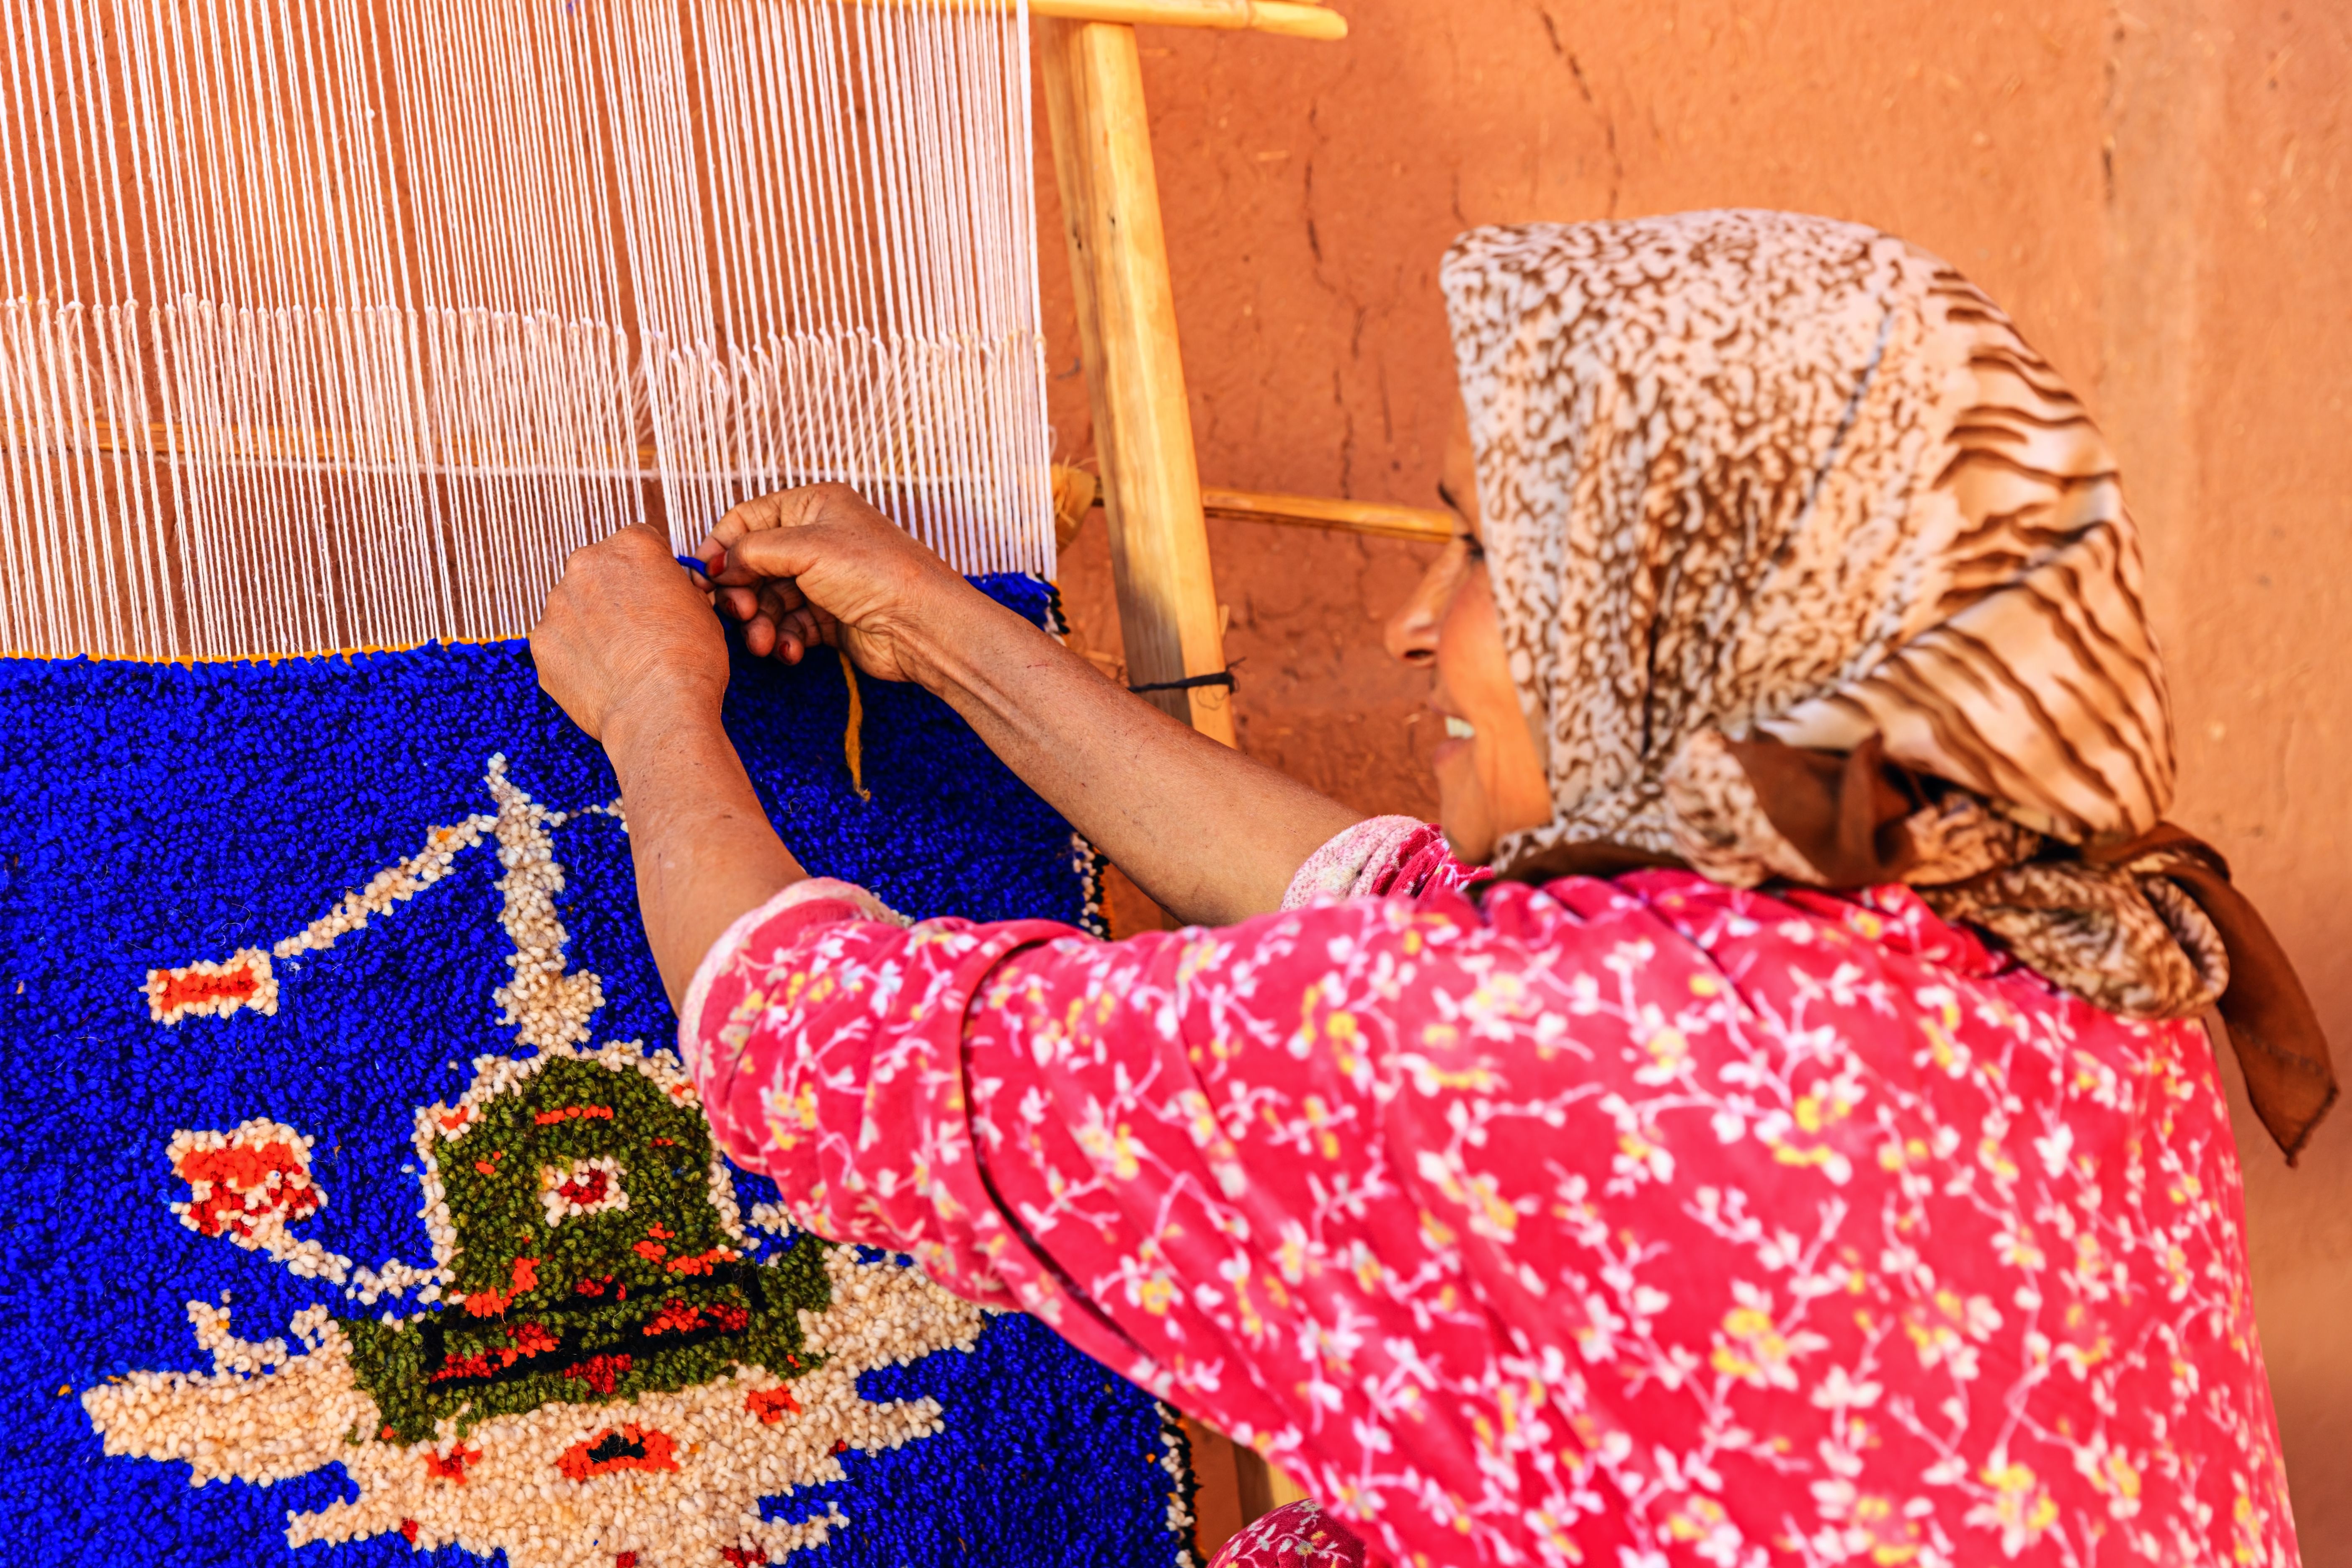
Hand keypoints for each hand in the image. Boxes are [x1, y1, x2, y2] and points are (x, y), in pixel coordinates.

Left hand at [532, 523, 729, 741]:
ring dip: (592, 626)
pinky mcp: (541, 643)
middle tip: (640, 631)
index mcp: (632, 546)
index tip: (658, 597)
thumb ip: (675, 589)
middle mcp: (587, 564)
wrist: (659, 710)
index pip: (639, 544)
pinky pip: (560, 644)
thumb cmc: (691, 661)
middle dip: (614, 595)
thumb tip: (666, 596)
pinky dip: (576, 658)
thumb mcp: (702, 609)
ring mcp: (558, 604)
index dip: (652, 574)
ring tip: (621, 661)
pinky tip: (603, 678)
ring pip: (575, 608)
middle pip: (599, 572)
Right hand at [697, 484, 968, 685]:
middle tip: (738, 614)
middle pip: (755, 564)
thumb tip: (717, 564)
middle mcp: (818, 540)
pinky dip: (785, 640)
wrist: (923, 625)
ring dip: (761, 624)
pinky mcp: (831, 618)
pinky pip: (791, 627)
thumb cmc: (875, 573)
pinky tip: (790, 652)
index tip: (705, 577)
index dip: (722, 546)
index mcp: (813, 506)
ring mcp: (824, 581)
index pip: (748, 518)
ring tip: (763, 643)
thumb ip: (751, 551)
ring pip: (770, 601)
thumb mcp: (805, 547)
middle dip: (742, 592)